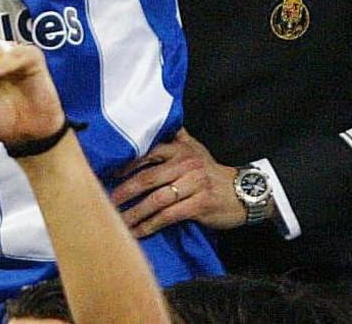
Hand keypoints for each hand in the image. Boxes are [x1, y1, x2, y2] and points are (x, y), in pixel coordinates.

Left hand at [109, 129, 243, 236]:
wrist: (244, 192)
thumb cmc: (212, 172)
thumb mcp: (196, 149)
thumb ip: (176, 137)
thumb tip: (157, 120)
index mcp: (181, 150)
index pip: (149, 153)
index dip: (127, 164)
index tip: (109, 174)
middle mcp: (186, 165)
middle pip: (148, 178)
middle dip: (125, 191)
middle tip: (107, 200)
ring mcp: (193, 186)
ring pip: (156, 200)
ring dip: (134, 212)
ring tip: (118, 220)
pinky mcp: (199, 205)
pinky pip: (168, 216)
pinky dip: (150, 225)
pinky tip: (138, 232)